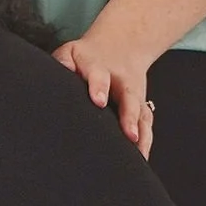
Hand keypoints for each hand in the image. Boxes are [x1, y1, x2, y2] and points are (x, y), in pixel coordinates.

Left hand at [53, 28, 153, 157]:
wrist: (121, 46)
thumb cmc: (87, 57)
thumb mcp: (71, 52)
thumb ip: (63, 62)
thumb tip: (59, 72)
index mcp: (100, 67)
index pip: (100, 76)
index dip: (99, 88)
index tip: (99, 101)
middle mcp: (121, 82)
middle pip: (129, 98)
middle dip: (129, 116)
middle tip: (129, 134)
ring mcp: (135, 96)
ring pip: (142, 114)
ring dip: (141, 133)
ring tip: (138, 155)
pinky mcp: (142, 107)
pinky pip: (146, 125)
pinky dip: (146, 142)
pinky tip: (141, 159)